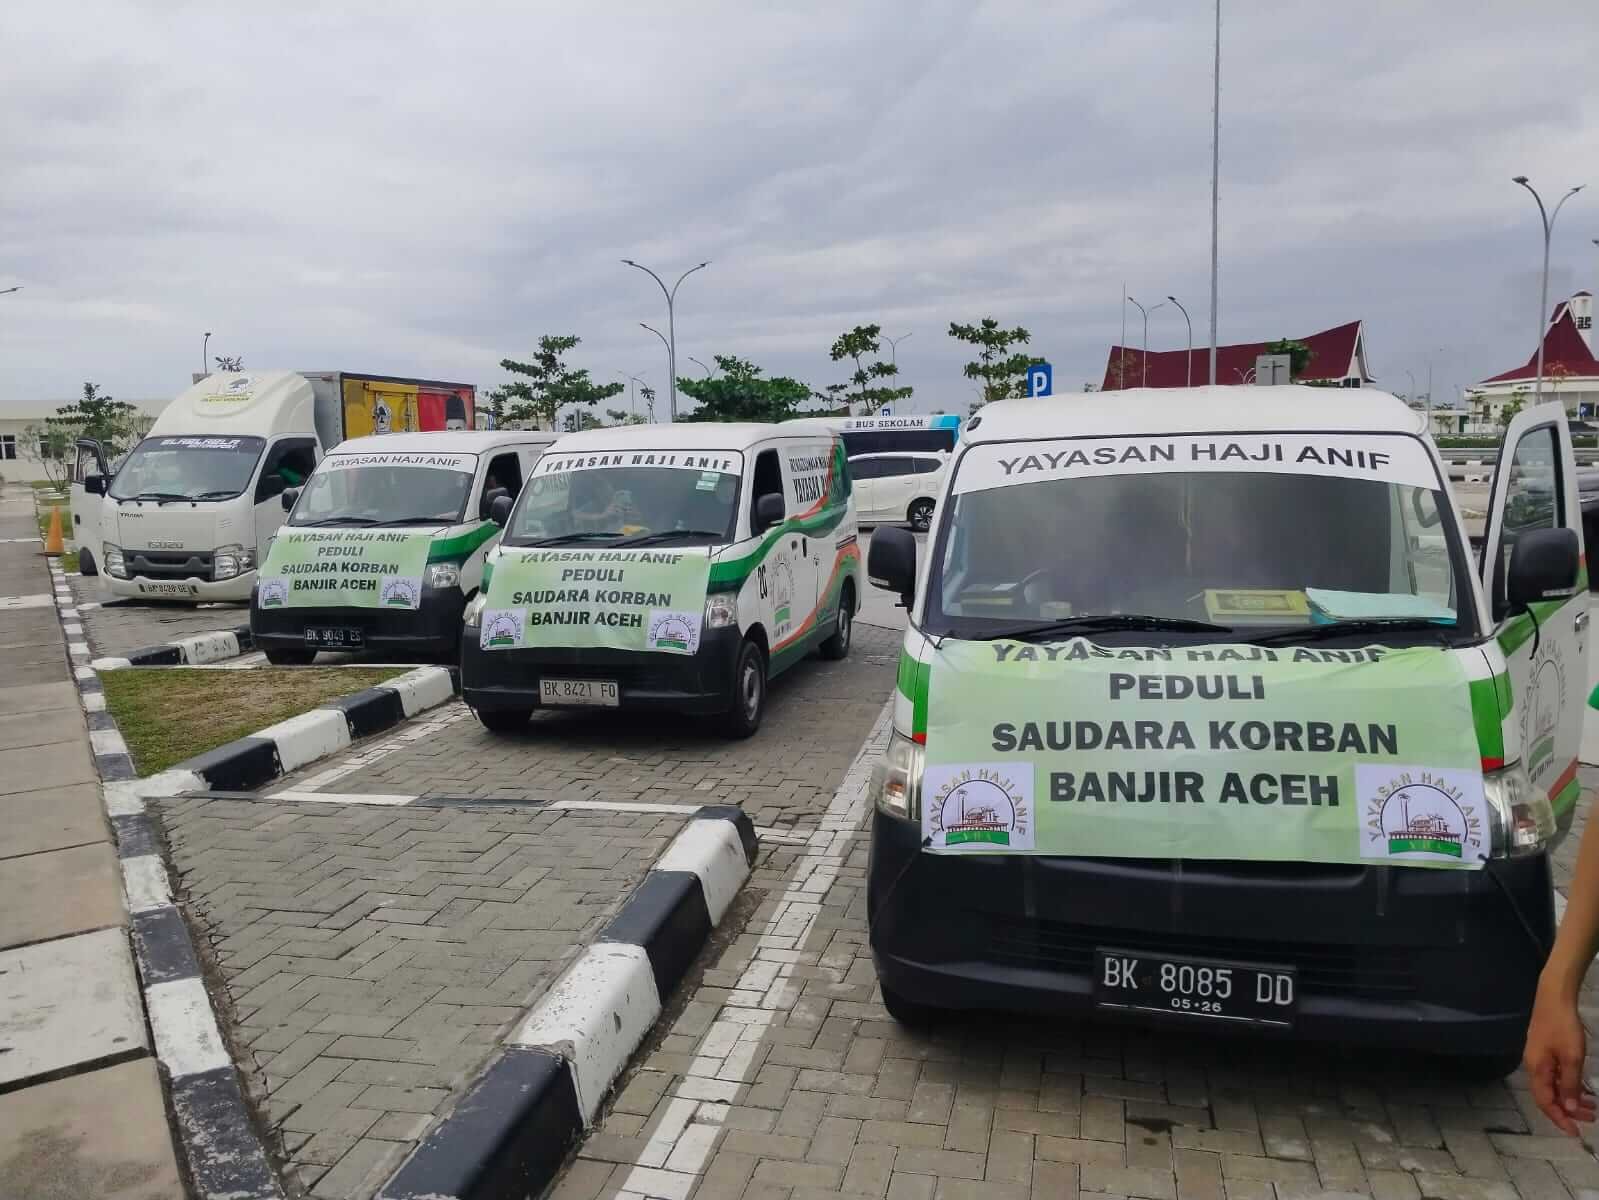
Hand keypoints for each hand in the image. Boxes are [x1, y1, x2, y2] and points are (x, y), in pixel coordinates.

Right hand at [1524, 977, 1596, 1133]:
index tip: (1576, 1132)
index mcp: (1537, 1070)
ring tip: (1591, 1107)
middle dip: (1568, 1111)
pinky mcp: (1544, 1052)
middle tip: (1591, 1119)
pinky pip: (1555, 1077)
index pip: (1545, 1102)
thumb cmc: (1562, 1027)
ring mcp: (1538, 1059)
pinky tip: (1582, 1089)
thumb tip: (1568, 1109)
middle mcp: (1534, 1067)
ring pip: (1553, 1087)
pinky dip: (1568, 1087)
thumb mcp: (1571, 1057)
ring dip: (1570, 1099)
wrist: (1554, 998)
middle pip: (1548, 1096)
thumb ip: (1570, 1084)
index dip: (1559, 1119)